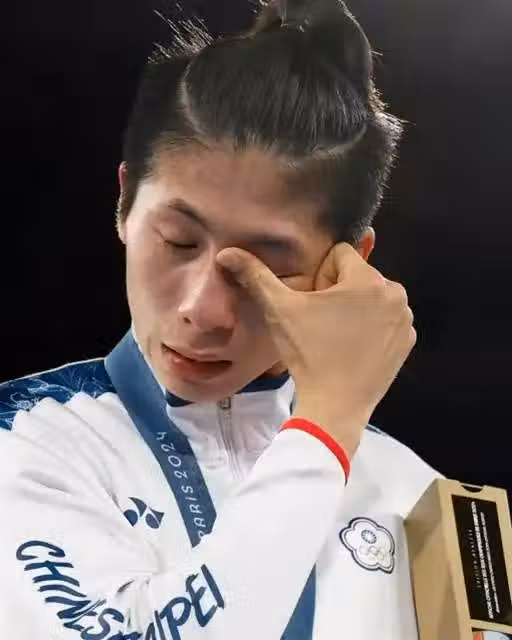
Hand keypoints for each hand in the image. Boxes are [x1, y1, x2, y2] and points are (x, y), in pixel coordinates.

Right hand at [216, 243, 416, 456]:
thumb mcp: (279, 310)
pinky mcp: (406, 342)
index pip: (339, 256)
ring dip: (355, 309)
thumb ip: (256, 276)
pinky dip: (371, 328)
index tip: (312, 305)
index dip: (319, 278)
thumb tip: (227, 252)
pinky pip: (385, 321)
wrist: (334, 407)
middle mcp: (395, 294)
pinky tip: (353, 348)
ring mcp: (405, 320)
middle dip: (337, 292)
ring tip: (335, 337)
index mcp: (369, 279)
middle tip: (320, 323)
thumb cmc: (308, 354)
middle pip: (356, 276)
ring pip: (371, 298)